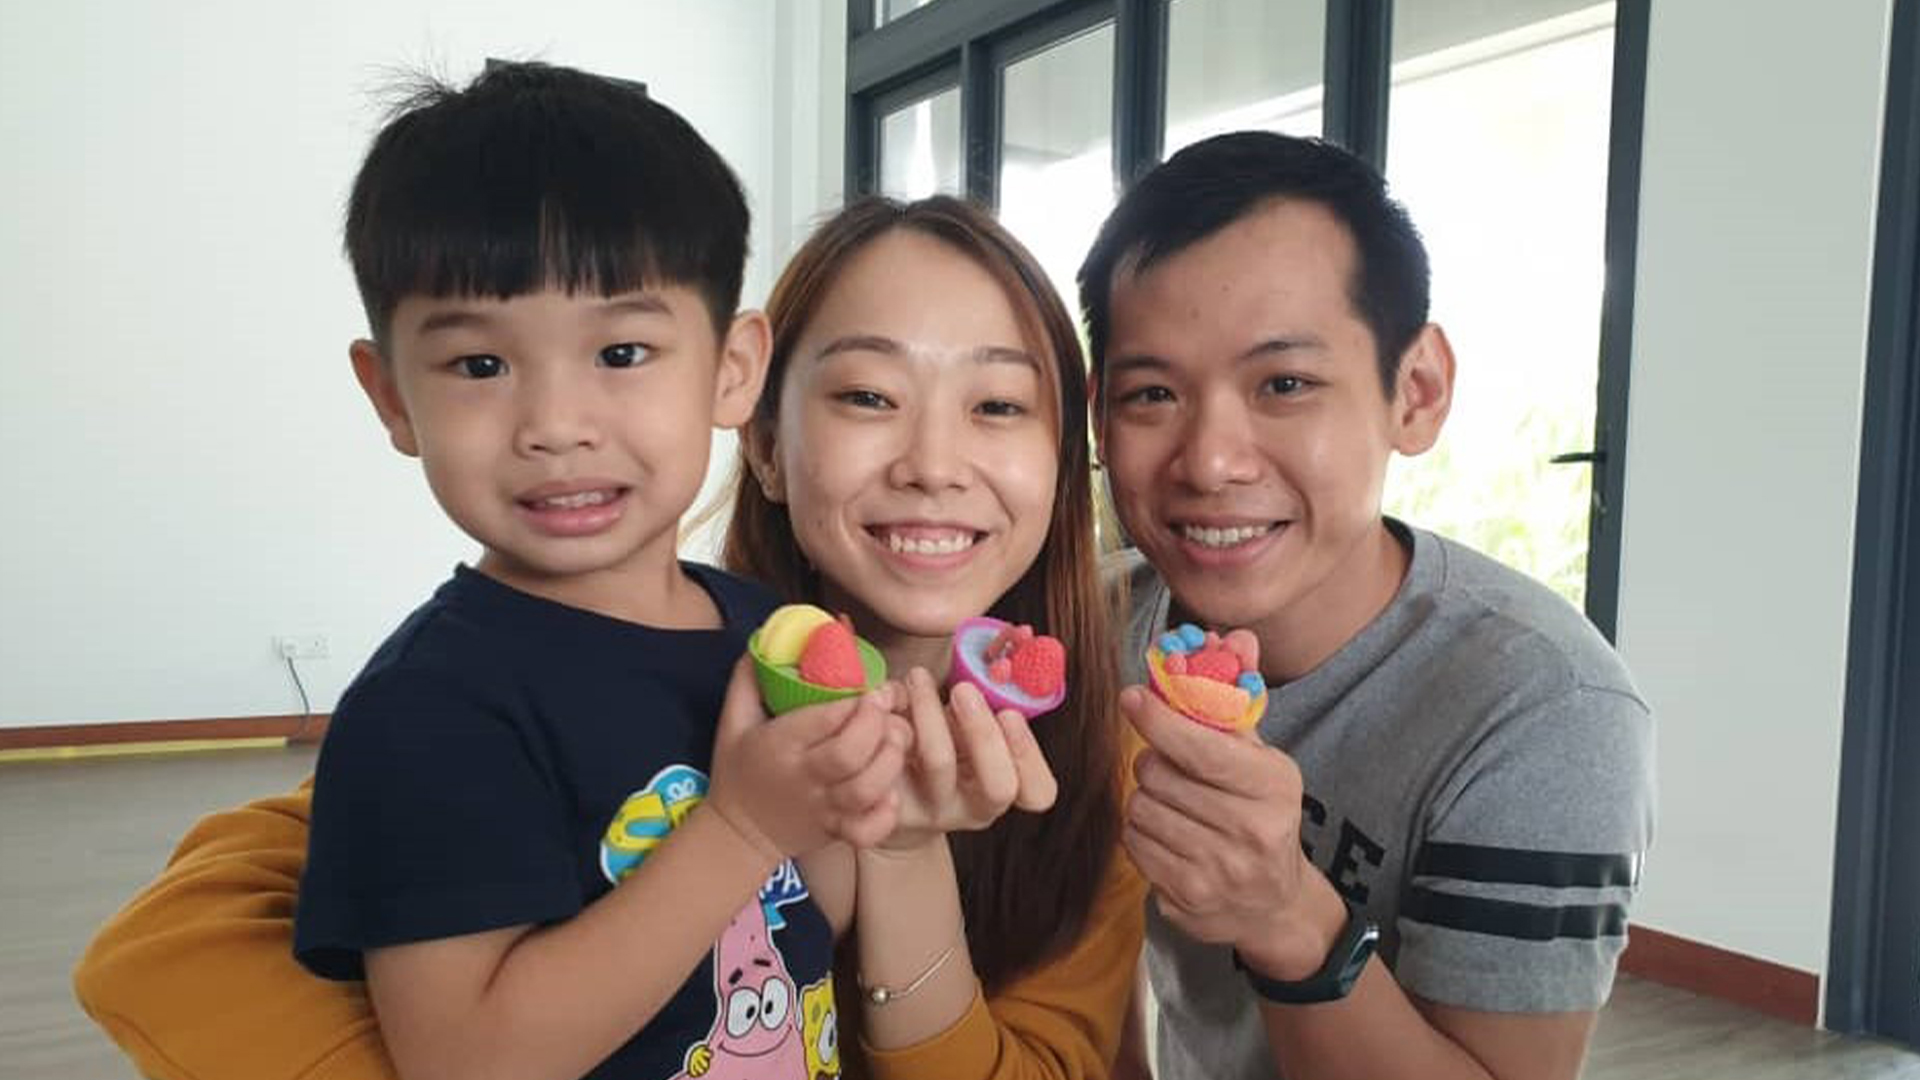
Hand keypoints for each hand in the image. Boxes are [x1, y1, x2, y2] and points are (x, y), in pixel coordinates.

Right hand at [705, 657, 910, 859]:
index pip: (824, 720)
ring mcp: (823, 808)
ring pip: (866, 789)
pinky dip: (886, 812)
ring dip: (890, 761)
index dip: (855, 702)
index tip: (868, 688)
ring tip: (897, 739)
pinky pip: (869, 829)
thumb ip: (749, 679)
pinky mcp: (836, 832)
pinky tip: (890, 790)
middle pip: (851, 754)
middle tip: (888, 707)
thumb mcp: (733, 722)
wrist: (736, 834)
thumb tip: (766, 638)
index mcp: (780, 744)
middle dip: (878, 726)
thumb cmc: (739, 771)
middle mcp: (804, 778)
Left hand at [880, 667, 1057, 849]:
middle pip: (998, 786)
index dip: (1029, 754)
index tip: (1010, 712)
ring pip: (941, 764)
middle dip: (986, 732)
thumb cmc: (938, 743)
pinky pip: (892, 761)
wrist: (883, 788)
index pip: (1038, 792)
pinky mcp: (888, 800)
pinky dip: (887, 720)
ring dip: (932, 711)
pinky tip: (883, 699)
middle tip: (963, 689)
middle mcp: (973, 808)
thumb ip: (989, 701)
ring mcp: (932, 811)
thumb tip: (1004, 657)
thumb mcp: (967, 726)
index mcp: (1001, 788)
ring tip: (917, 677)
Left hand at [1119, 685, 1342, 978]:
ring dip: (1146, 798)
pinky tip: (1168, 835)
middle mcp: (1250, 830)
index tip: (1133, 697)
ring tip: (1173, 804)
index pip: (1202, 747)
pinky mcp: (1186, 897)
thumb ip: (1239, 700)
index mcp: (1273, 787)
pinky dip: (1141, 832)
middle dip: (1153, 762)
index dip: (1160, 719)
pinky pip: (1134, 843)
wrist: (1274, 906)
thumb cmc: (1262, 816)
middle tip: (1168, 766)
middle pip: (1159, 774)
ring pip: (1140, 807)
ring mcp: (1219, 869)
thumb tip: (1234, 635)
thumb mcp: (1262, 760)